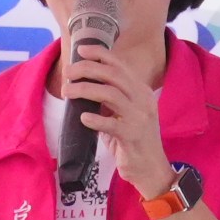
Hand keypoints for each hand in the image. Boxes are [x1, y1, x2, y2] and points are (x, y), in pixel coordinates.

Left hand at [57, 35, 170, 198]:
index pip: (119, 65)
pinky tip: (83, 118)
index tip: (81, 50)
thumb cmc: (133, 142)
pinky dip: (95, 119)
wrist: (152, 169)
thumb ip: (108, 102)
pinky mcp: (133, 136)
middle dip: (87, 69)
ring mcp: (139, 117)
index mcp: (140, 91)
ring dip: (85, 89)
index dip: (100, 54)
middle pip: (112, 75)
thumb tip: (83, 88)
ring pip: (110, 93)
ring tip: (67, 92)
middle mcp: (142, 100)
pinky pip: (111, 124)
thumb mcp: (123, 115)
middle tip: (68, 73)